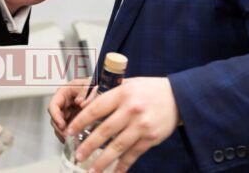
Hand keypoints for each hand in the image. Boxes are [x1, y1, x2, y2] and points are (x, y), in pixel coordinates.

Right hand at [47, 77, 92, 141]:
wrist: (103, 86)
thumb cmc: (95, 82)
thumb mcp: (92, 85)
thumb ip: (88, 93)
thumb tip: (82, 103)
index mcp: (65, 91)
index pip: (54, 104)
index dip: (55, 116)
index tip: (61, 124)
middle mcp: (64, 102)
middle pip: (55, 118)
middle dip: (60, 129)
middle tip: (68, 136)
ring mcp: (68, 111)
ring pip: (61, 125)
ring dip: (65, 134)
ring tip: (73, 140)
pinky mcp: (74, 119)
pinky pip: (68, 128)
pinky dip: (70, 135)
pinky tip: (76, 140)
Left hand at [66, 77, 180, 172]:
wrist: (179, 97)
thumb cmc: (151, 90)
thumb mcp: (129, 84)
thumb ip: (110, 93)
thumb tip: (86, 105)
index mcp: (122, 94)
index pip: (96, 109)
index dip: (80, 122)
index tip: (69, 131)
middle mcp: (131, 110)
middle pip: (104, 131)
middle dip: (88, 145)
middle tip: (78, 155)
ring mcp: (141, 126)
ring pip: (117, 146)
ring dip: (102, 160)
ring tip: (91, 170)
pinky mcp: (150, 138)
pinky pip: (133, 154)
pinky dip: (122, 165)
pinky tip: (114, 172)